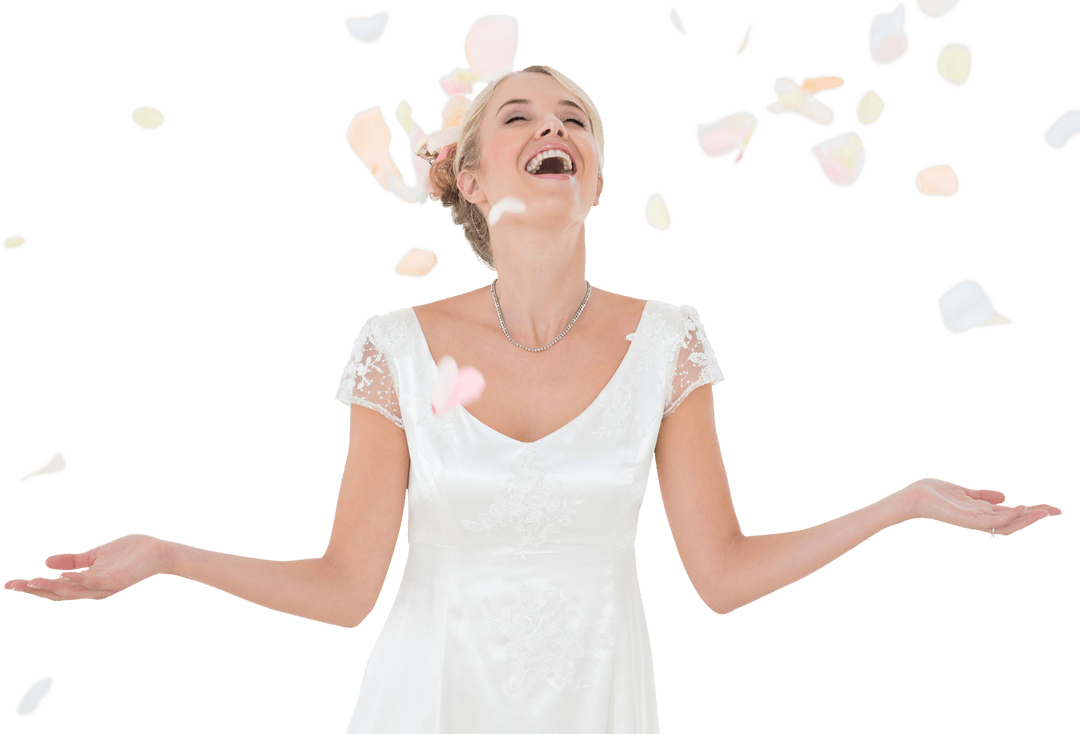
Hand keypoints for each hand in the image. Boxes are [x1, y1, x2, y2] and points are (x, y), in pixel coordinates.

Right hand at [3, 532, 169, 601]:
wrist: (159, 551)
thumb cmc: (130, 553)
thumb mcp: (96, 555)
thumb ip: (74, 560)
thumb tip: (46, 561)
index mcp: (87, 584)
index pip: (56, 589)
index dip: (34, 588)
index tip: (11, 584)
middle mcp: (94, 589)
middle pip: (60, 594)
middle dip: (36, 590)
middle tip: (13, 585)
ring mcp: (106, 587)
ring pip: (75, 590)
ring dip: (53, 587)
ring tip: (32, 581)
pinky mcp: (118, 580)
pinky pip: (97, 582)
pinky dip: (80, 580)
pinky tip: (65, 576)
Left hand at [904, 478, 1062, 536]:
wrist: (913, 496)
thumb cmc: (934, 494)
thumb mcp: (964, 492)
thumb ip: (983, 496)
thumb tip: (1005, 496)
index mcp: (981, 513)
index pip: (1012, 515)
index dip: (1031, 512)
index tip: (1051, 508)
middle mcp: (980, 519)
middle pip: (1014, 521)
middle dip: (1036, 516)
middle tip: (1057, 511)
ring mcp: (974, 521)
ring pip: (1007, 523)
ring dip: (1027, 518)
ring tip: (1045, 511)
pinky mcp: (966, 520)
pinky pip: (991, 521)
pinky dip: (1007, 516)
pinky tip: (1019, 508)